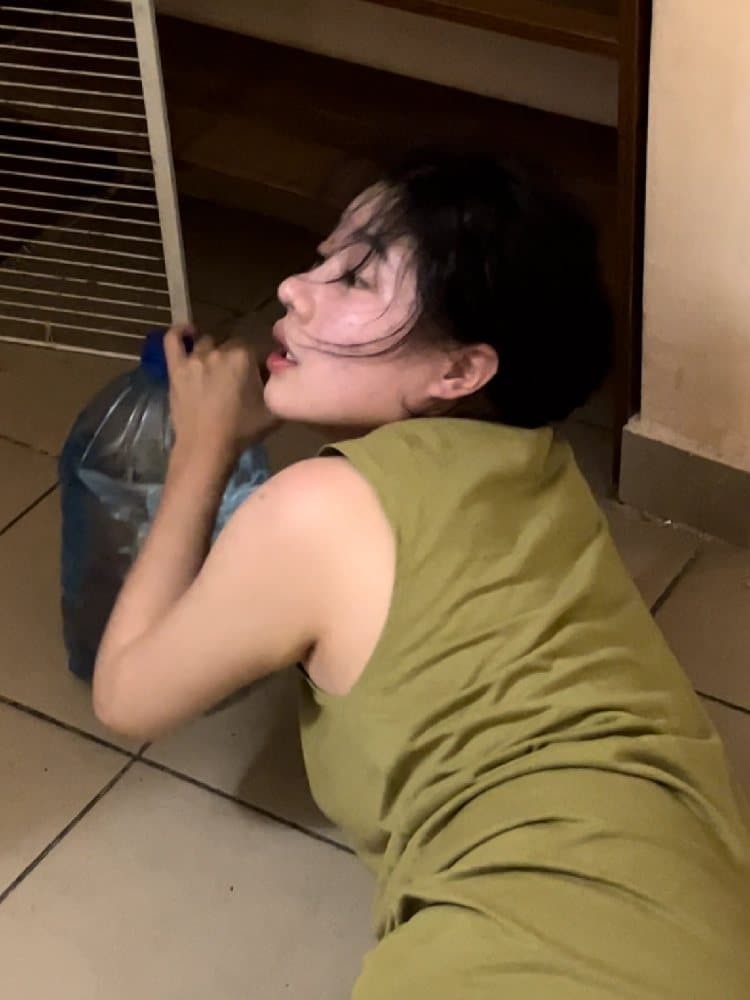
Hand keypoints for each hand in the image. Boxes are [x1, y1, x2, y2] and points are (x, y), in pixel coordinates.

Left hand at [164, 326, 279, 461]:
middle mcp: (220, 351)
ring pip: (208, 344)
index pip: (259, 349)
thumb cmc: (242, 430)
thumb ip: (281, 386)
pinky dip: (180, 332)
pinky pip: (173, 340)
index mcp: (245, 356)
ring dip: (215, 353)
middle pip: (234, 346)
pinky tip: (188, 332)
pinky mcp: (176, 368)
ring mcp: (195, 358)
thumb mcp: (274, 410)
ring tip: (218, 371)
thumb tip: (281, 373)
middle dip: (240, 360)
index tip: (264, 378)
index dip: (264, 363)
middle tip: (241, 381)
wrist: (206, 448)